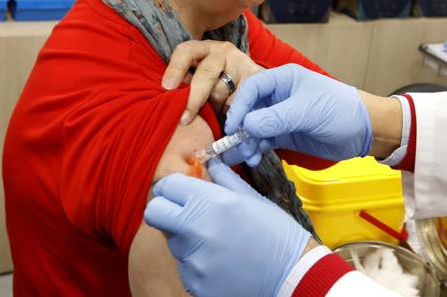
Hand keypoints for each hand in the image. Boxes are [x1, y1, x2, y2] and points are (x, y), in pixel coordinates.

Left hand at [144, 163, 312, 296]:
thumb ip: (224, 179)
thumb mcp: (252, 199)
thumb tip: (210, 163)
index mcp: (211, 203)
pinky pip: (184, 264)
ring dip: (186, 236)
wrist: (291, 277)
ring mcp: (192, 260)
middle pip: (155, 212)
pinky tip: (220, 259)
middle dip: (165, 208)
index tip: (181, 190)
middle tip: (184, 211)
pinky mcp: (193, 282)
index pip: (166, 186)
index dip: (173, 186)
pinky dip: (196, 260)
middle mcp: (196, 231)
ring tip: (216, 239)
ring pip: (171, 239)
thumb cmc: (277, 234)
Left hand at [162, 41, 264, 124]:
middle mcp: (222, 51)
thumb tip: (168, 105)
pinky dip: (234, 112)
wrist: (243, 81)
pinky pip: (242, 98)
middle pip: (205, 74)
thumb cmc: (210, 85)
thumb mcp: (193, 79)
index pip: (186, 52)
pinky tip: (231, 118)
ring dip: (215, 107)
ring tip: (214, 114)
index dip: (175, 68)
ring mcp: (241, 62)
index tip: (167, 87)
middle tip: (185, 119)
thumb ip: (183, 86)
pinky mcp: (256, 75)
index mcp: (202, 48)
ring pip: (223, 90)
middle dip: (194, 99)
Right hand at [224, 64, 372, 165]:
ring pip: (254, 127)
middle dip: (241, 128)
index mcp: (284, 79)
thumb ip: (276, 118)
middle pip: (249, 109)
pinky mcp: (286, 134)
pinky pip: (263, 140)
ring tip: (248, 156)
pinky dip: (256, 149)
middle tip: (237, 145)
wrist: (365, 131)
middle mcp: (279, 96)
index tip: (233, 126)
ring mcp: (281, 116)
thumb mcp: (308, 111)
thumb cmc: (341, 110)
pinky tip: (254, 158)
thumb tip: (247, 126)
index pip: (252, 88)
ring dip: (247, 141)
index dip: (239, 106)